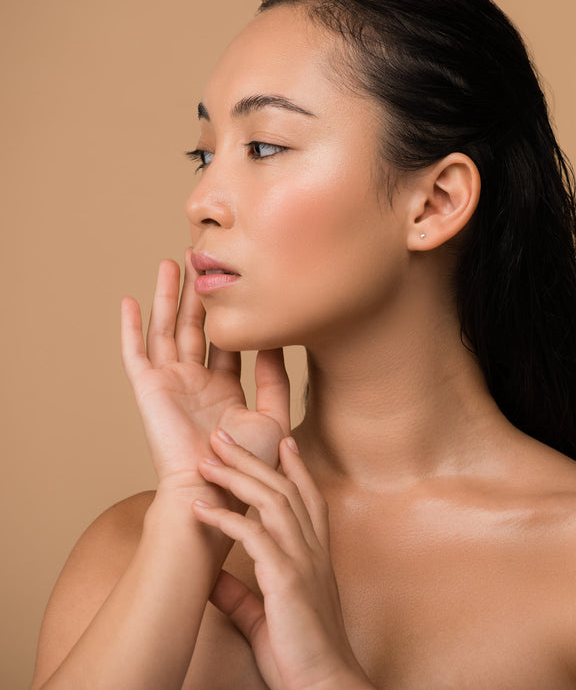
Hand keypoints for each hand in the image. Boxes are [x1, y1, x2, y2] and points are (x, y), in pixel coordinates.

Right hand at [120, 251, 289, 492]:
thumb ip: (275, 380)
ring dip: (169, 296)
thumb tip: (276, 341)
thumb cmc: (249, 465)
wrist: (216, 488)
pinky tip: (129, 300)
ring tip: (171, 261)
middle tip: (203, 255)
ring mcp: (170, 383)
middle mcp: (196, 381)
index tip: (240, 279)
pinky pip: (136, 352)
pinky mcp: (148, 389)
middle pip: (196, 326)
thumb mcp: (272, 418)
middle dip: (199, 292)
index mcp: (225, 388)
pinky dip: (131, 326)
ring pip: (168, 329)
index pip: (227, 340)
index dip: (230, 311)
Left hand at [192, 433, 371, 689]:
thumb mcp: (264, 616)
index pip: (308, 497)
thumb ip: (242, 593)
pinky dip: (226, 518)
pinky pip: (255, 537)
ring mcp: (302, 562)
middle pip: (286, 488)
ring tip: (206, 459)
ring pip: (272, 501)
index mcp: (316, 555)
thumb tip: (215, 579)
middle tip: (223, 434)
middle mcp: (313, 550)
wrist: (323, 683)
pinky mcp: (287, 580)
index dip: (294, 465)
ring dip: (236, 476)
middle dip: (253, 457)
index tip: (279, 438)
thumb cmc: (299, 654)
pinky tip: (200, 507)